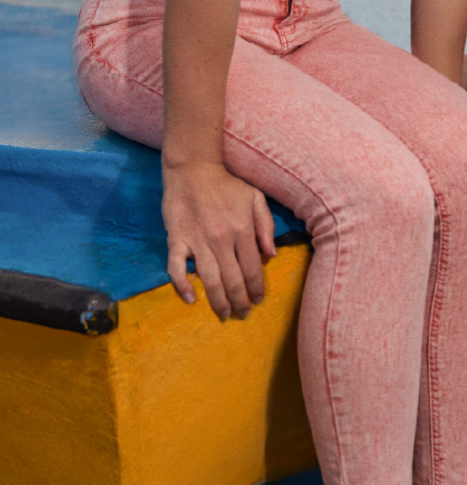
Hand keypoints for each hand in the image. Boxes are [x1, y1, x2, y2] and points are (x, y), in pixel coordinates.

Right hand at [162, 160, 276, 319]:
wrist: (192, 170)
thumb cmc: (227, 185)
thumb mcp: (255, 198)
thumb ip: (266, 225)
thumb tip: (271, 255)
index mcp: (242, 229)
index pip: (252, 268)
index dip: (257, 288)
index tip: (259, 300)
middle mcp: (221, 239)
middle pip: (233, 280)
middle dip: (240, 301)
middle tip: (243, 314)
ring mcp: (197, 241)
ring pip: (210, 280)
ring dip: (218, 301)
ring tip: (225, 314)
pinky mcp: (176, 240)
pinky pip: (176, 268)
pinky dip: (182, 285)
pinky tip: (191, 299)